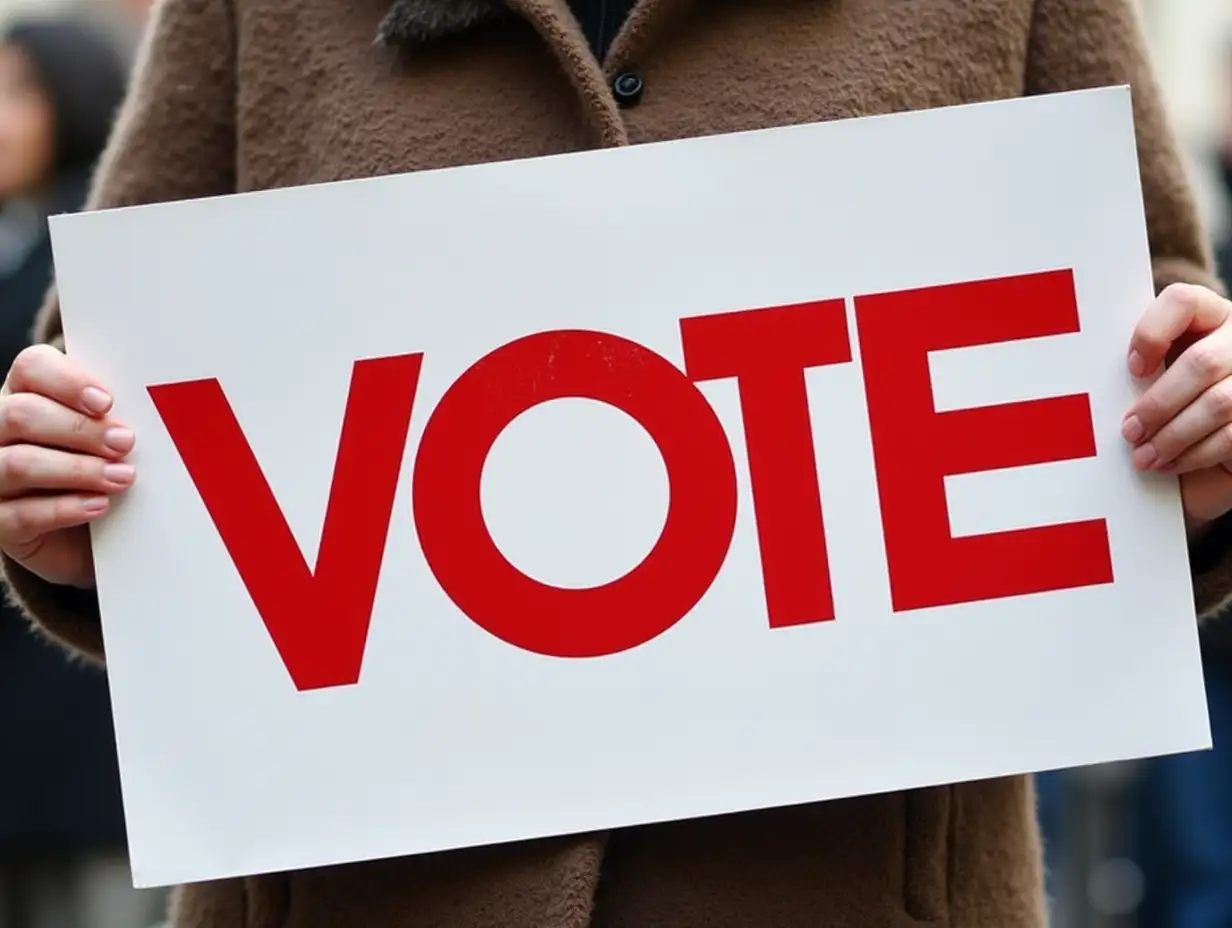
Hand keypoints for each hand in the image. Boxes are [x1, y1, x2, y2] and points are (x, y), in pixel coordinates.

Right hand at [0, 345, 135, 587]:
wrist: (93, 534)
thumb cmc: (104, 467)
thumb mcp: (112, 435)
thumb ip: (117, 415)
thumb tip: (157, 406)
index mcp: (26, 393)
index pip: (32, 368)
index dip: (68, 382)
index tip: (108, 402)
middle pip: (22, 414)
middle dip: (79, 429)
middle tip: (126, 443)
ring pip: (18, 463)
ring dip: (77, 470)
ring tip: (123, 478)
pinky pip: (20, 515)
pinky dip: (65, 509)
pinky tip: (99, 506)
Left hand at [1123, 284, 1231, 532]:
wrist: (1204, 444)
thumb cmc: (1164, 402)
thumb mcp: (1148, 376)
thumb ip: (1136, 367)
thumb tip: (1090, 384)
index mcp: (1207, 315)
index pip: (1182, 302)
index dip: (1153, 333)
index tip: (1132, 369)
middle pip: (1202, 363)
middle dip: (1159, 404)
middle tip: (1129, 431)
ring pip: (1219, 402)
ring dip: (1173, 435)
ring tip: (1143, 457)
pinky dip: (1196, 453)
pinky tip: (1170, 463)